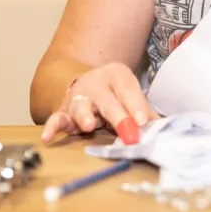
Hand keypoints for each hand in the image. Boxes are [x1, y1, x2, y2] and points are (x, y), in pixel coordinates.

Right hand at [40, 62, 158, 143]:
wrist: (87, 84)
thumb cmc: (115, 94)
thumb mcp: (131, 96)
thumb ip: (145, 111)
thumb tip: (162, 128)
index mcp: (117, 75)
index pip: (128, 89)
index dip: (136, 105)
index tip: (143, 121)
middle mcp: (96, 82)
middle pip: (107, 100)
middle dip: (118, 116)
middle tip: (128, 131)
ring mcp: (78, 96)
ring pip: (81, 106)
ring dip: (85, 116)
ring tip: (90, 125)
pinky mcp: (63, 110)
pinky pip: (57, 118)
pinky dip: (52, 127)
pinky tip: (48, 136)